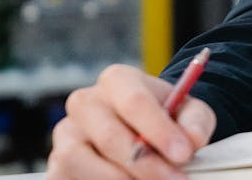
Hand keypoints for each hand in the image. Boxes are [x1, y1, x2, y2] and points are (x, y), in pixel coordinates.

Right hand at [48, 64, 215, 179]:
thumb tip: (192, 140)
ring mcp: (66, 134)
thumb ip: (195, 121)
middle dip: (144, 163)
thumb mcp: (188, 111)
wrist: (144, 129)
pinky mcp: (56, 165)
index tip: (184, 154)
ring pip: (79, 161)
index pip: (134, 102)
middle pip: (108, 136)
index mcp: (118, 80)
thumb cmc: (166, 116)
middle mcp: (85, 103)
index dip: (159, 130)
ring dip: (119, 179)